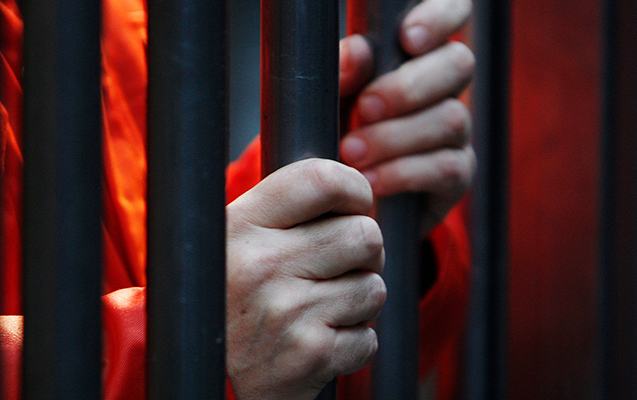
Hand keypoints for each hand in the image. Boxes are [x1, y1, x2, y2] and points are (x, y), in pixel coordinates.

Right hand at [226, 159, 386, 399]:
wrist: (205, 367)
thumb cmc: (235, 291)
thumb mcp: (238, 235)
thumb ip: (287, 206)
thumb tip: (360, 186)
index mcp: (244, 224)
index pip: (322, 179)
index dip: (355, 188)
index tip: (355, 204)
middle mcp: (262, 264)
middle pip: (365, 235)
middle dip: (365, 253)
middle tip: (340, 267)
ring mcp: (287, 312)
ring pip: (374, 288)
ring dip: (358, 301)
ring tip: (323, 307)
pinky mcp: (309, 355)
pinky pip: (368, 338)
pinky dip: (353, 343)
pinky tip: (319, 340)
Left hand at [339, 0, 475, 234]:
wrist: (345, 200)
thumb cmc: (340, 134)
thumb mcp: (333, 101)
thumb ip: (345, 74)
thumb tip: (356, 52)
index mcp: (420, 56)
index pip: (452, 13)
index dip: (441, 16)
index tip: (407, 37)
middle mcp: (446, 88)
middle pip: (458, 63)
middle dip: (408, 86)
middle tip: (364, 108)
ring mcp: (457, 133)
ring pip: (452, 118)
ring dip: (396, 136)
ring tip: (352, 152)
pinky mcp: (458, 175)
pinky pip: (447, 167)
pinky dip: (404, 173)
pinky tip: (371, 181)